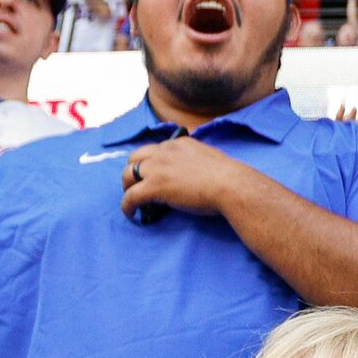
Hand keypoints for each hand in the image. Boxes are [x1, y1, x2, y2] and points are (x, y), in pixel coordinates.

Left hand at [121, 133, 244, 220]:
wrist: (230, 185)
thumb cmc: (228, 177)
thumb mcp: (209, 158)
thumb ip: (196, 160)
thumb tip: (195, 173)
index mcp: (178, 143)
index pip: (154, 149)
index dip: (149, 162)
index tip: (152, 174)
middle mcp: (164, 151)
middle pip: (134, 157)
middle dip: (133, 170)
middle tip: (137, 185)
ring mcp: (157, 168)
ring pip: (127, 174)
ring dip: (127, 187)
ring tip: (131, 200)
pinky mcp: (154, 186)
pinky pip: (131, 196)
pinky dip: (127, 205)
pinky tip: (130, 213)